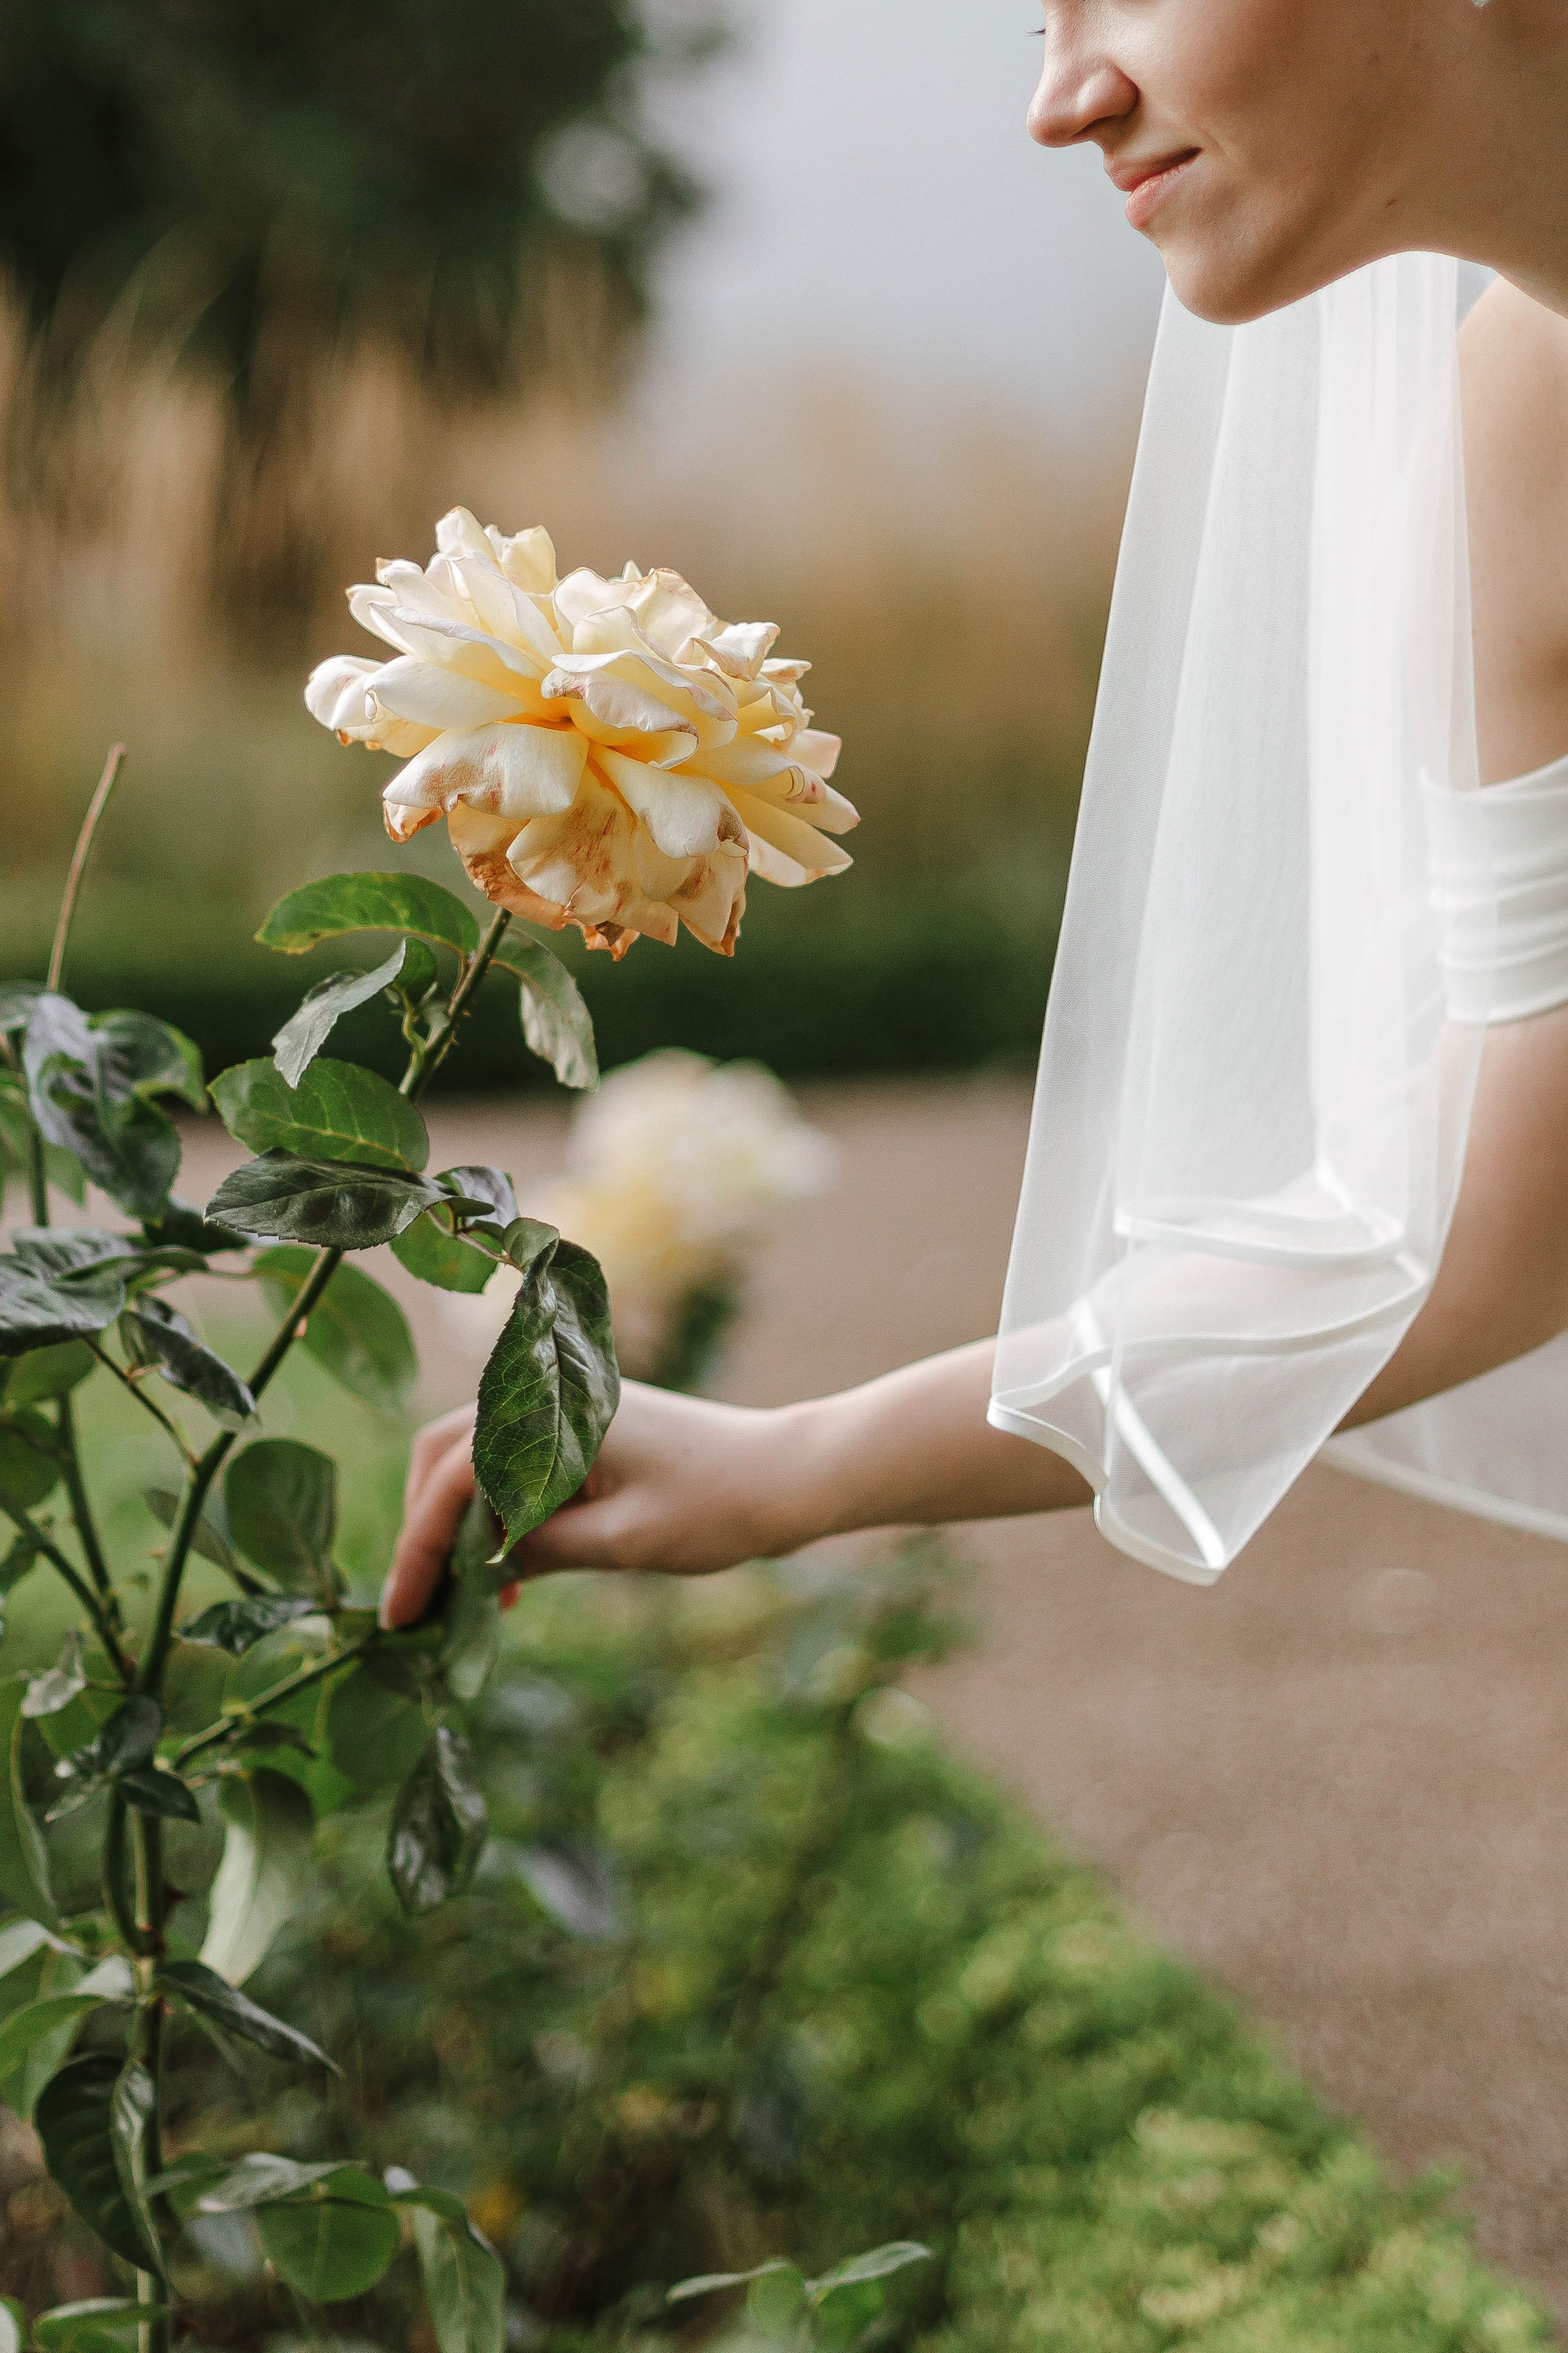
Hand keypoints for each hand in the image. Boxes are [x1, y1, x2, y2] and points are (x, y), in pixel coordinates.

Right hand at [380, 1383, 810, 1628]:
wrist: (791, 1476)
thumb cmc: (719, 1506)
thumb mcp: (622, 1542)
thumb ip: (538, 1550)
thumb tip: (467, 1575)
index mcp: (556, 1413)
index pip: (454, 1477)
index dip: (418, 1550)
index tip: (399, 1615)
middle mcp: (550, 1399)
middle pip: (444, 1454)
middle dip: (422, 1529)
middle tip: (417, 1606)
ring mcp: (564, 1412)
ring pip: (474, 1462)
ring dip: (457, 1528)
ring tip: (459, 1606)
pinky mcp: (581, 1433)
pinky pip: (514, 1469)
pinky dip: (497, 1521)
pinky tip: (505, 1583)